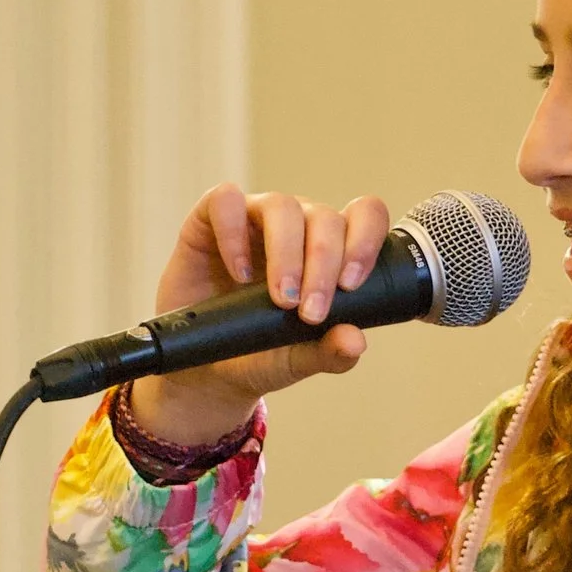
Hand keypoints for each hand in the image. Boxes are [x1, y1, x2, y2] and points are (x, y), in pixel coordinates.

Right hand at [128, 183, 391, 444]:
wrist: (206, 368)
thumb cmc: (260, 353)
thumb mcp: (298, 359)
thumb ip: (331, 352)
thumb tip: (355, 341)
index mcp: (332, 248)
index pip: (364, 216)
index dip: (366, 241)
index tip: (351, 285)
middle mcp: (298, 225)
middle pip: (324, 218)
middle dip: (323, 264)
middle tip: (311, 312)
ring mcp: (255, 217)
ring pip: (281, 206)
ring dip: (286, 253)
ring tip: (281, 298)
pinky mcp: (211, 218)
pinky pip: (226, 202)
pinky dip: (234, 235)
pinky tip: (240, 274)